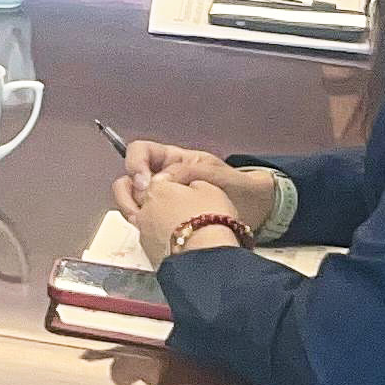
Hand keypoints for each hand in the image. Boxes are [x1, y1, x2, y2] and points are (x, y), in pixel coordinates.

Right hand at [131, 171, 260, 259]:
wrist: (257, 212)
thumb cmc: (239, 187)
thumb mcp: (217, 174)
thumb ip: (189, 172)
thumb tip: (158, 181)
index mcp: (173, 160)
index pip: (141, 151)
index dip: (135, 163)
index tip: (144, 183)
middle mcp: (162, 178)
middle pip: (129, 178)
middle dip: (127, 192)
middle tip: (138, 209)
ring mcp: (162, 199)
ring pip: (132, 200)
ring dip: (131, 210)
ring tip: (143, 223)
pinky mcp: (164, 219)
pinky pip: (144, 219)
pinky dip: (142, 225)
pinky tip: (152, 232)